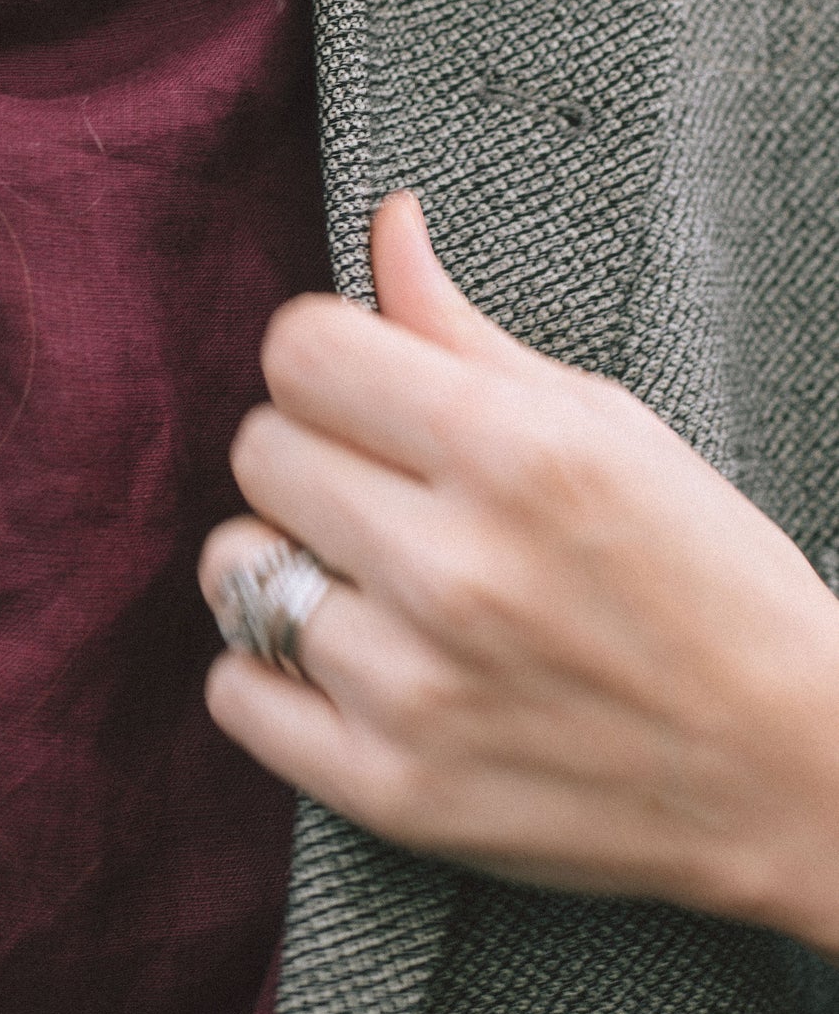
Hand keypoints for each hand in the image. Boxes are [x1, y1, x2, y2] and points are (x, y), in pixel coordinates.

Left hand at [199, 192, 838, 952]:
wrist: (791, 771)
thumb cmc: (709, 580)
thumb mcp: (610, 427)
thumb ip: (466, 331)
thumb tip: (384, 225)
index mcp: (517, 451)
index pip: (300, 348)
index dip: (328, 357)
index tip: (365, 388)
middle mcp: (456, 566)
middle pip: (260, 448)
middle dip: (311, 455)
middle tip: (385, 494)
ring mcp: (415, 687)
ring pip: (230, 566)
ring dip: (283, 563)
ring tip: (366, 582)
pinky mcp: (390, 788)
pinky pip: (231, 691)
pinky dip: (271, 673)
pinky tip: (348, 664)